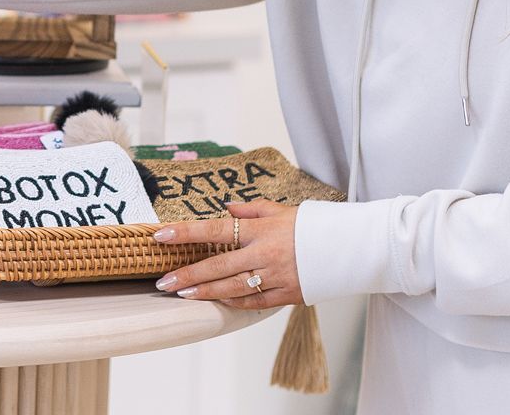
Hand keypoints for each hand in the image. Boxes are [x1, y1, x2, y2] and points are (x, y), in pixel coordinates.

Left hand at [150, 200, 304, 308]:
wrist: (349, 247)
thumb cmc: (312, 225)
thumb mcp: (281, 210)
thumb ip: (251, 210)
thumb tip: (225, 208)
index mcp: (261, 229)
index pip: (214, 230)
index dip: (185, 233)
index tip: (160, 236)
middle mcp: (265, 253)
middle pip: (218, 266)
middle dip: (187, 275)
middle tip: (164, 282)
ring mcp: (275, 276)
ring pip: (232, 288)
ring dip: (204, 292)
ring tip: (183, 294)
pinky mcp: (287, 295)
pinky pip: (255, 301)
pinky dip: (235, 302)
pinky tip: (217, 301)